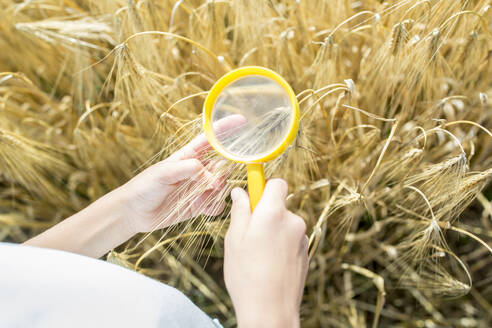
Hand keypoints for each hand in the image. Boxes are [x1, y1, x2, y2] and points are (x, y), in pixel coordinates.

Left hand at [116, 114, 244, 233]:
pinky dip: (214, 207)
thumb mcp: (163, 173)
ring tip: (200, 197)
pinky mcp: (199, 205)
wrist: (133, 213)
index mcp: (188, 155)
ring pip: (222, 186)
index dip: (226, 128)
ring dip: (217, 192)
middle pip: (223, 165)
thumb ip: (188, 170)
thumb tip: (211, 177)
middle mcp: (197, 170)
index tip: (242, 121)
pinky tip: (202, 208)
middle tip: (213, 182)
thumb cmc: (144, 187)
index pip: (211, 138)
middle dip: (224, 172)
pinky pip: (217, 204)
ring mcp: (199, 187)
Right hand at [224, 179, 308, 327]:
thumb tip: (240, 192)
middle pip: (279, 205)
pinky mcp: (306, 252)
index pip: (278, 183)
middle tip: (248, 234)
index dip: (264, 186)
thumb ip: (239, 211)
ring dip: (272, 231)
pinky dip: (281, 245)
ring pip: (284, 223)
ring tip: (257, 255)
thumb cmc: (247, 276)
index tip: (253, 195)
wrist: (271, 312)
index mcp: (273, 213)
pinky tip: (269, 264)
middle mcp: (292, 221)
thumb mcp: (234, 240)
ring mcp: (302, 238)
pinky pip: (290, 239)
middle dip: (264, 213)